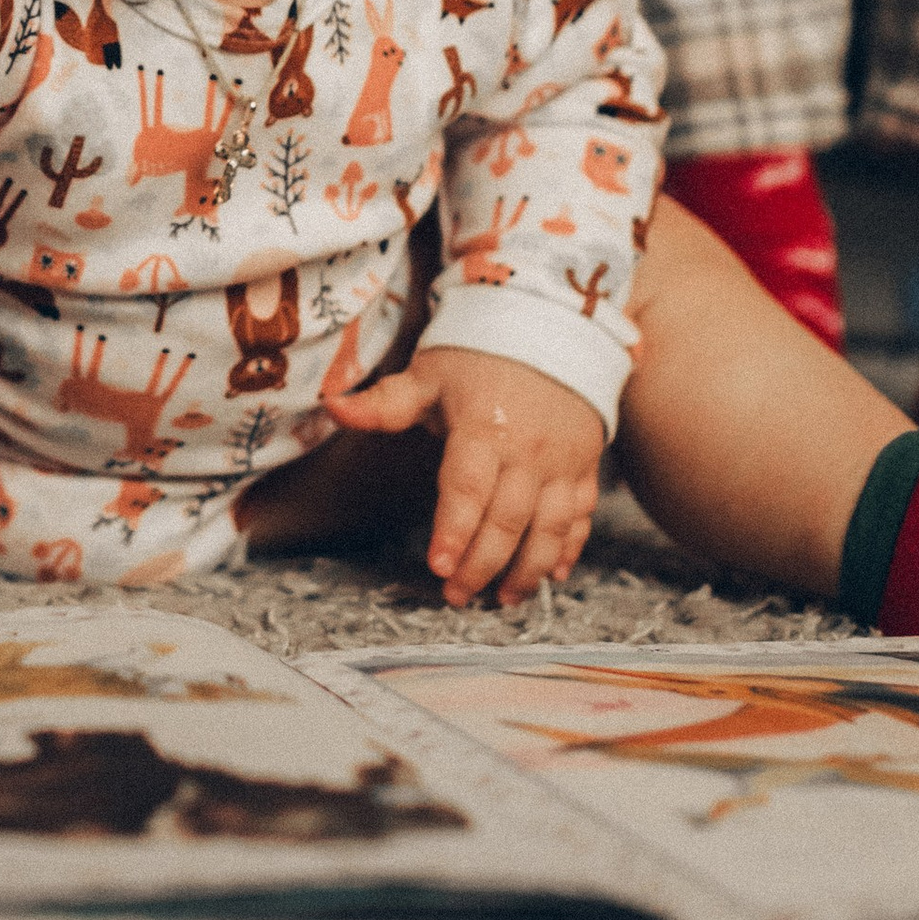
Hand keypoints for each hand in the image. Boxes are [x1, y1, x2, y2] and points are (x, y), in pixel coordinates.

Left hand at [333, 346, 604, 607]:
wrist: (553, 320)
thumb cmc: (480, 352)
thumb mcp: (429, 373)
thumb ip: (384, 402)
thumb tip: (332, 406)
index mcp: (483, 428)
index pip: (468, 489)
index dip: (454, 531)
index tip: (438, 568)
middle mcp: (528, 450)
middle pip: (507, 520)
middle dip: (482, 566)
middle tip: (457, 597)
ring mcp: (563, 460)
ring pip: (550, 528)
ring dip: (528, 570)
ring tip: (503, 600)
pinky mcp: (586, 465)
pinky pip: (582, 515)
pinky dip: (570, 548)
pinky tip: (553, 575)